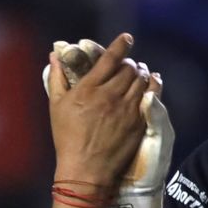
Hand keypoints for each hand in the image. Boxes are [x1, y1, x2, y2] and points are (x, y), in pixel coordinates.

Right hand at [44, 38, 174, 207]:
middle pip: (129, 69)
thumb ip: (57, 78)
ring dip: (142, 73)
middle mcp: (110, 96)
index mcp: (89, 89)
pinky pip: (151, 98)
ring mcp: (126, 110)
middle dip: (130, 62)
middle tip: (129, 63)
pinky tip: (152, 85)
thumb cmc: (66, 138)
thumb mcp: (56, 106)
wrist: (86, 169)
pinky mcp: (138, 123)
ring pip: (142, 81)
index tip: (127, 37)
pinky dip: (153, 88)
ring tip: (140, 72)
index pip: (109, 59)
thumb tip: (54, 55)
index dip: (120, 45)